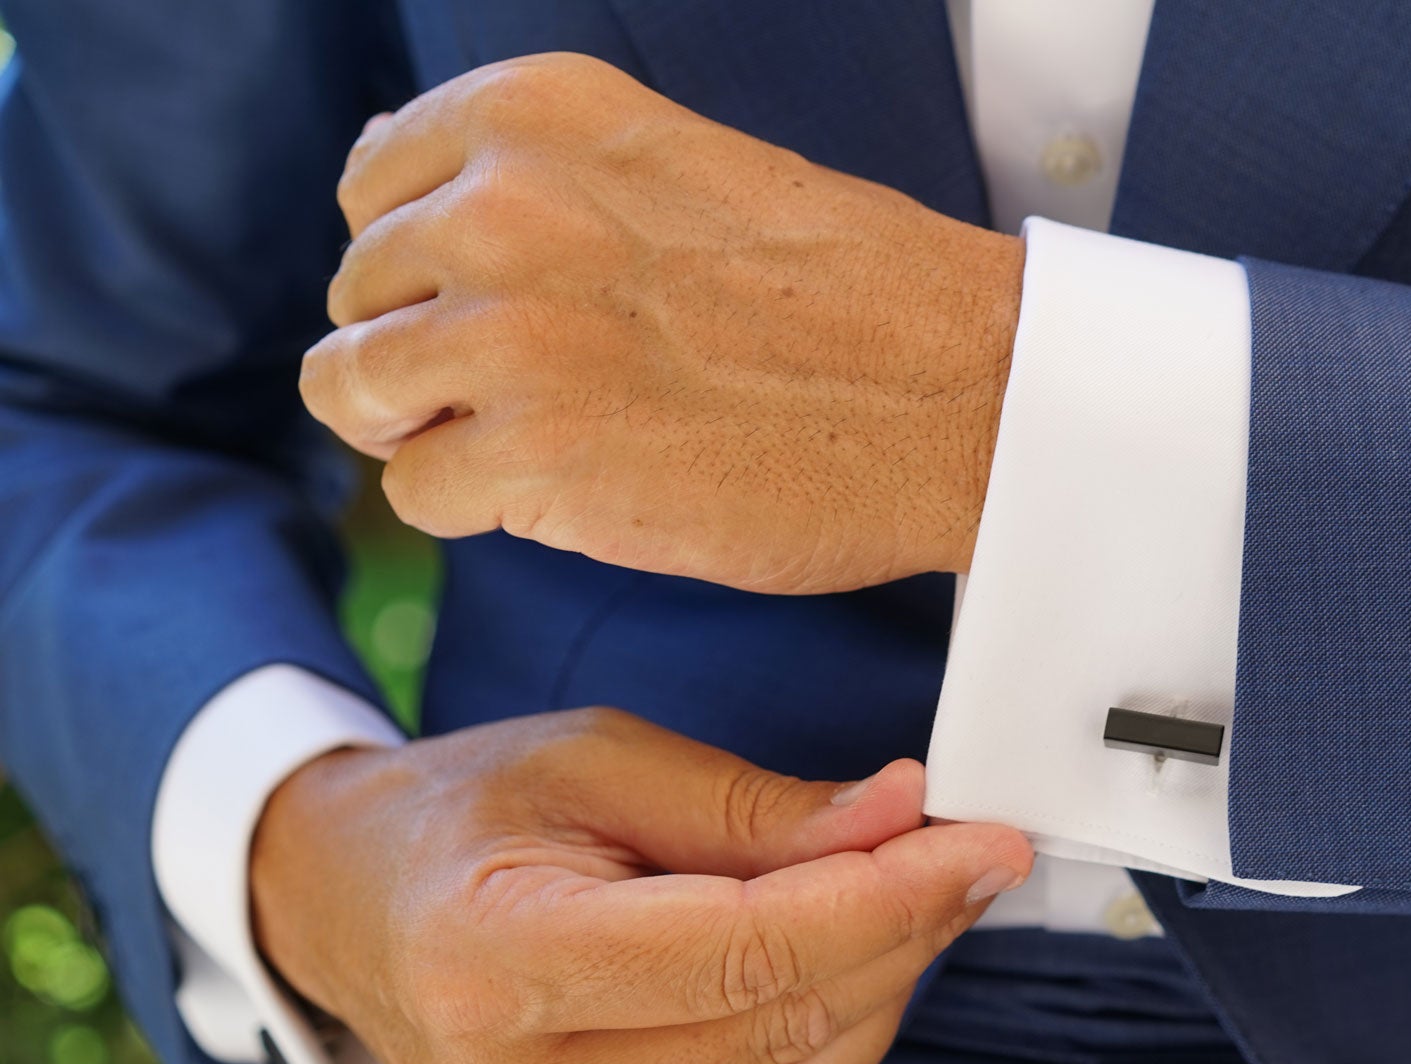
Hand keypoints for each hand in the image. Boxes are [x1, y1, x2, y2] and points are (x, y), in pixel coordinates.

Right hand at [250, 708, 1031, 1063]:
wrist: (347, 903)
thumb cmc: (461, 813)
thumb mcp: (595, 759)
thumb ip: (752, 808)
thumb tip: (901, 817)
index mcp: (495, 958)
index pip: (746, 951)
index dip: (888, 898)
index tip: (982, 845)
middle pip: (780, 1024)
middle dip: (904, 934)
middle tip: (966, 856)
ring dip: (881, 993)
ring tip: (915, 901)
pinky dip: (824, 1048)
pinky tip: (847, 970)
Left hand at [301, 53, 1023, 593]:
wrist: (963, 392)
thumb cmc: (851, 294)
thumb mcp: (679, 169)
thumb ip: (540, 180)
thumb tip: (398, 196)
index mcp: (538, 113)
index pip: (373, 184)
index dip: (422, 264)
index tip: (504, 306)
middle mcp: (500, 204)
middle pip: (359, 295)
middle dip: (427, 354)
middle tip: (545, 392)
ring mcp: (507, 332)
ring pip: (352, 391)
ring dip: (431, 431)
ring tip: (544, 444)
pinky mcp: (531, 456)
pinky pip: (416, 490)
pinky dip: (479, 507)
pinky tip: (576, 491)